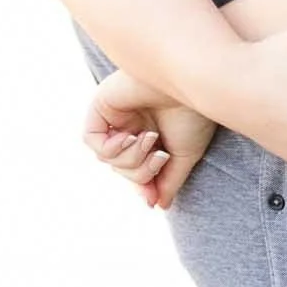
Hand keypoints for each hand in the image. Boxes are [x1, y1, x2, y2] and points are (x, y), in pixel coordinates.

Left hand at [84, 67, 217, 208]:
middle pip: (123, 168)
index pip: (139, 170)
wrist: (190, 81)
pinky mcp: (102, 106)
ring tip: (150, 140)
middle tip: (160, 156)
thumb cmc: (193, 114)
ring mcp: (118, 116)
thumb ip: (168, 180)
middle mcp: (135, 124)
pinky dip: (112, 148)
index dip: (144, 185)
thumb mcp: (185, 156)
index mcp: (155, 134)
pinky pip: (93, 142)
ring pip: (109, 158)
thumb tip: (158, 205)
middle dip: (141, 172)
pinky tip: (131, 137)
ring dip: (131, 158)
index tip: (153, 198)